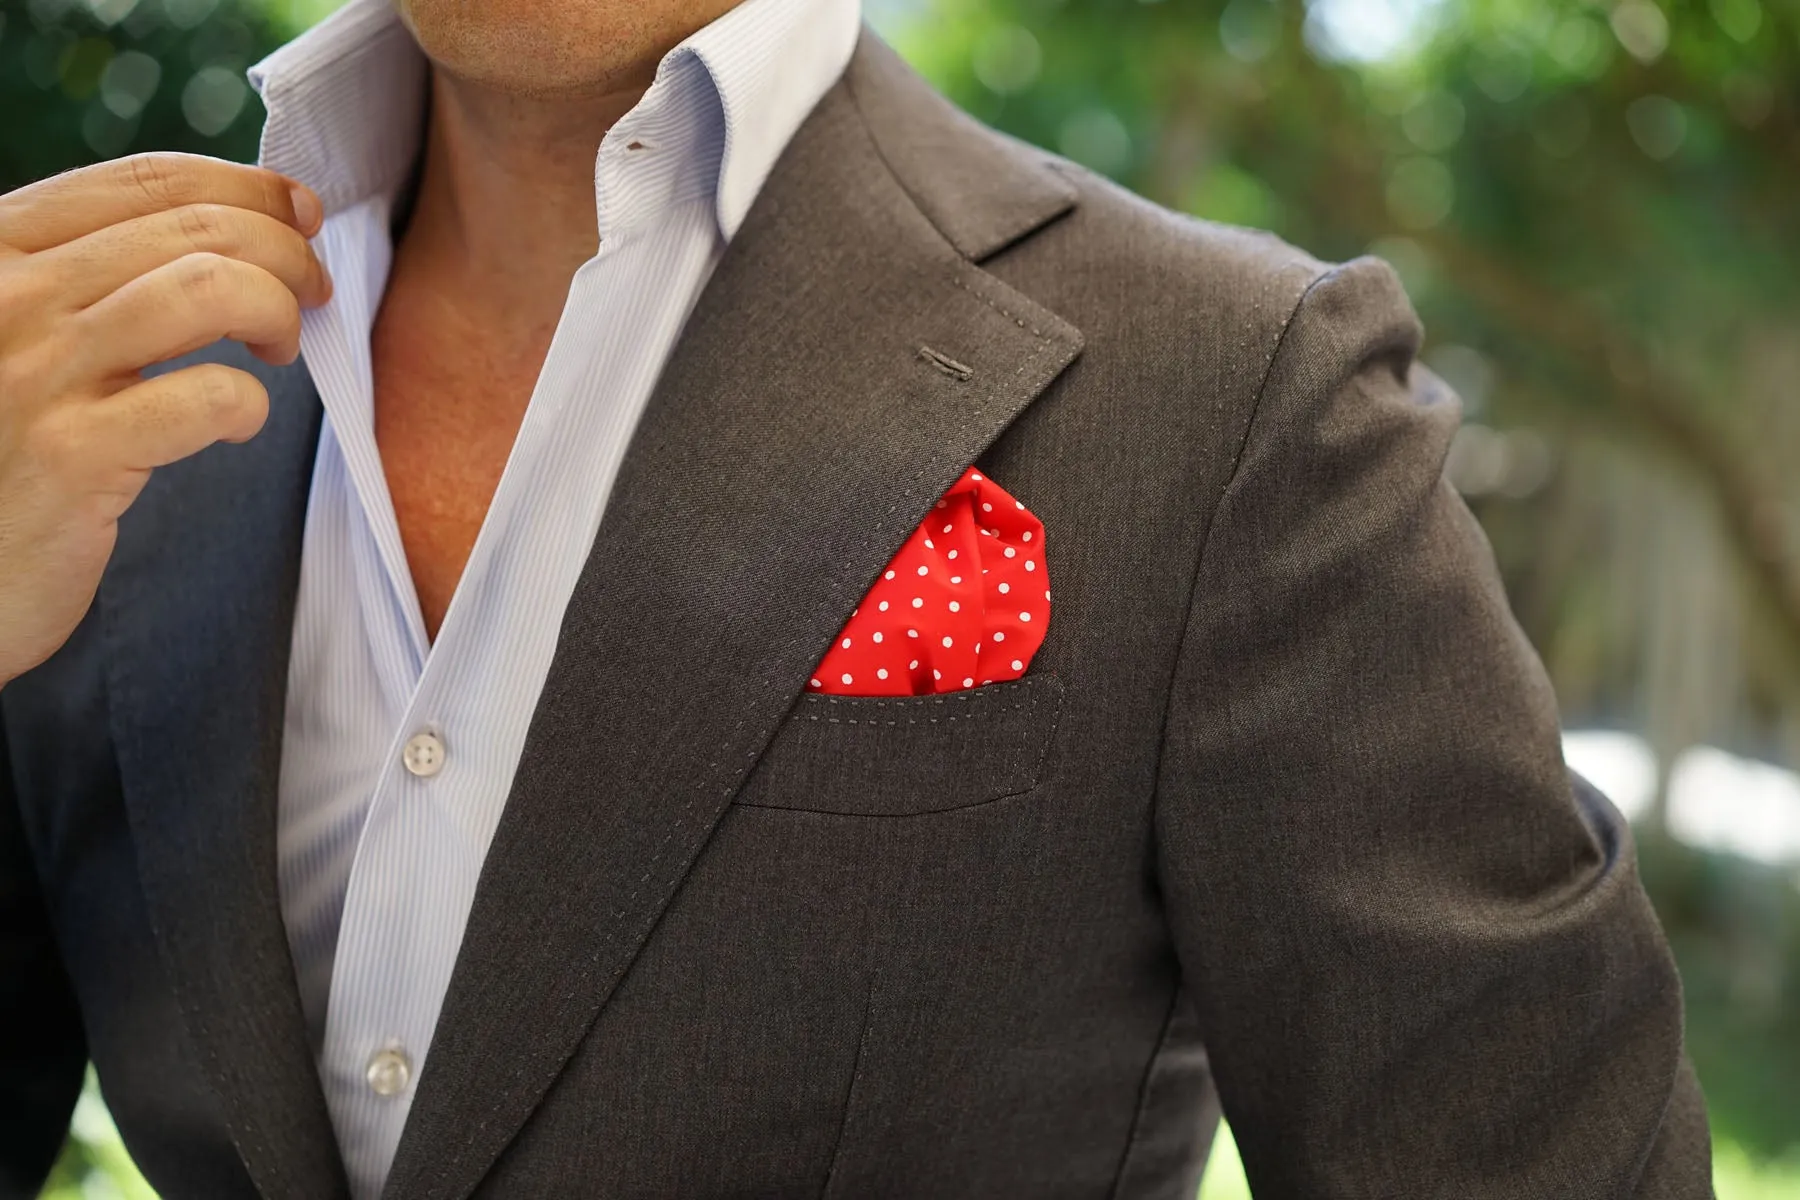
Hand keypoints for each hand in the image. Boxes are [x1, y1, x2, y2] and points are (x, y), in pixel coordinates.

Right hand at [0, 152, 331, 686]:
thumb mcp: (22, 332)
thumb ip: (94, 274)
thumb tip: (229, 223)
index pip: (144, 180)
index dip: (245, 187)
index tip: (299, 211)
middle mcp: (7, 297)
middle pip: (193, 230)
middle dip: (284, 251)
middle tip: (313, 291)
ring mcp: (35, 375)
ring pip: (208, 290)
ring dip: (276, 309)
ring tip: (280, 346)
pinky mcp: (71, 457)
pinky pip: (207, 398)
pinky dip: (250, 404)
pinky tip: (239, 424)